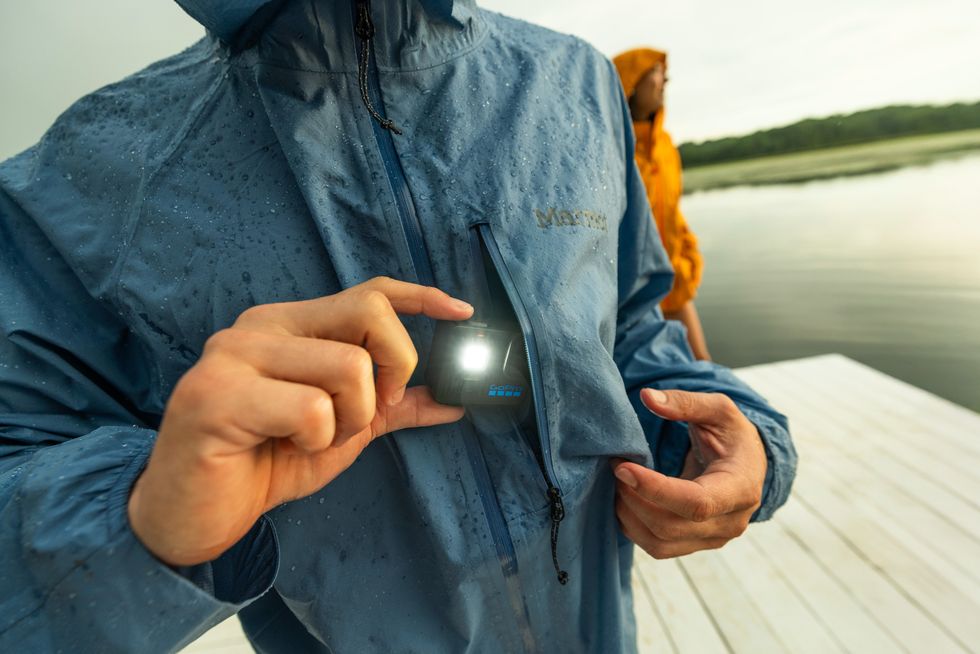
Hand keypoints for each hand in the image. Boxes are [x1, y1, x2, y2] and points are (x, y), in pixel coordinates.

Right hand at [128, 277, 473, 566]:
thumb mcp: (342, 431)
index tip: (462, 312)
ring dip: (350, 419)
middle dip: (394, 369)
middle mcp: (260, 326)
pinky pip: (311, 409)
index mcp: (289, 325)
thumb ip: (390, 408)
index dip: (420, 296)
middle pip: (370, 314)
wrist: (194, 515)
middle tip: (371, 412)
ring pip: (348, 366)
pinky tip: (283, 450)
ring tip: (312, 440)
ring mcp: (234, 355)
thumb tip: (451, 400)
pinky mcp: (217, 393)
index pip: (367, 291)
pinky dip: (316, 441)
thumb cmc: (264, 464)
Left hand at [613, 388, 766, 558]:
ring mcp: (713, 539)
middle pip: (670, 526)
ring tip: (618, 482)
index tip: (623, 467)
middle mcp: (730, 522)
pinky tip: (625, 499)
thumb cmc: (732, 435)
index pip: (696, 502)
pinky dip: (633, 526)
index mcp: (741, 489)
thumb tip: (647, 397)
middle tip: (617, 467)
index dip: (654, 489)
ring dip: (629, 515)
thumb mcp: (718, 410)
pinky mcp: (695, 545)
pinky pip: (657, 547)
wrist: (748, 466)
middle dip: (634, 498)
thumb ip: (685, 402)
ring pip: (659, 543)